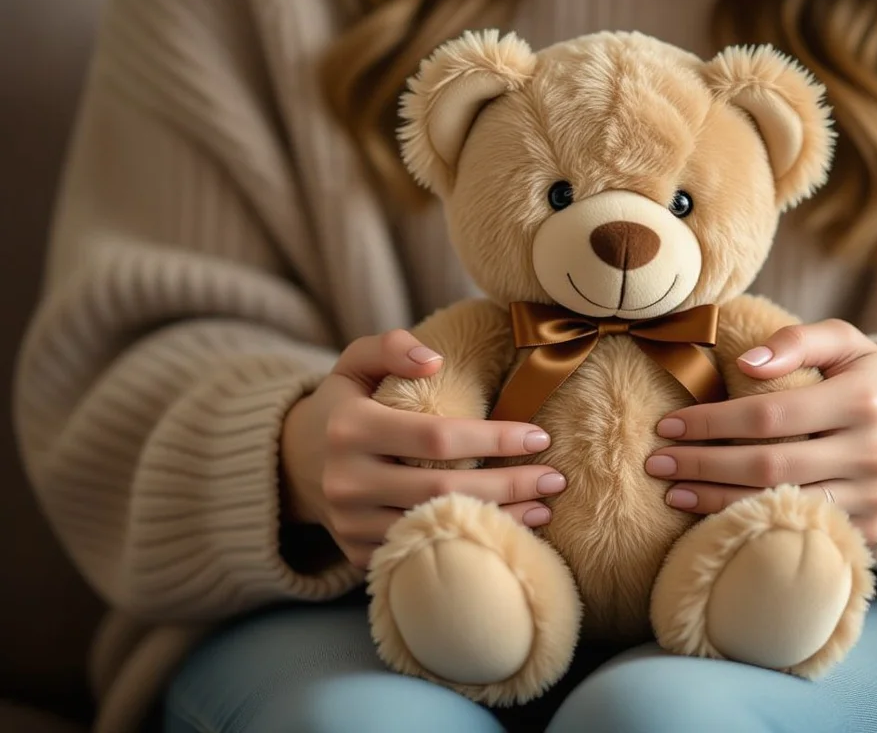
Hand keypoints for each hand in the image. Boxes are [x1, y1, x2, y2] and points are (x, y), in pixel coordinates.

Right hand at [280, 329, 565, 568]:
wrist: (295, 463)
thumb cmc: (345, 404)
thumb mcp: (355, 362)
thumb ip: (390, 346)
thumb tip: (433, 360)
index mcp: (350, 428)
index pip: (436, 437)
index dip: (493, 439)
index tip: (540, 437)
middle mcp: (346, 481)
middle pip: (444, 489)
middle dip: (509, 485)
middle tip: (556, 479)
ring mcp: (351, 525)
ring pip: (436, 527)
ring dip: (498, 522)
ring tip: (544, 510)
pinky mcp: (359, 554)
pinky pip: (422, 553)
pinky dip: (466, 545)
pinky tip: (505, 533)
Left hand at [645, 320, 876, 543]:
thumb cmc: (868, 380)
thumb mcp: (845, 342)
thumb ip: (797, 339)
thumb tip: (747, 361)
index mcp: (862, 399)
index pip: (769, 415)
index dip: (712, 422)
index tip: (668, 424)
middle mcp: (871, 452)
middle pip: (768, 466)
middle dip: (703, 465)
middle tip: (656, 463)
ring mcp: (871, 498)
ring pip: (780, 506)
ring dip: (716, 503)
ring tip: (673, 494)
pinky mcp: (868, 530)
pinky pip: (798, 532)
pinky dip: (752, 526)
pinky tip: (713, 519)